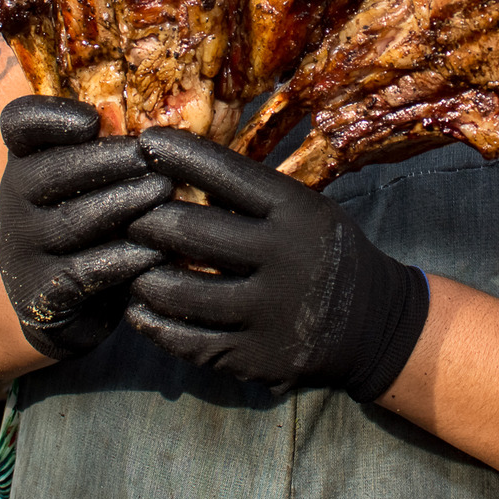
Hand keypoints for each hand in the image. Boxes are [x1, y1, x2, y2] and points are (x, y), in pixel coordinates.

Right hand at [0, 97, 173, 360]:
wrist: (58, 305)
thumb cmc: (92, 225)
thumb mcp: (87, 181)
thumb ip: (112, 146)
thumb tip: (181, 104)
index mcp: (25, 162)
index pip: (19, 124)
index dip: (48, 116)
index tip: (92, 119)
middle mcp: (14, 202)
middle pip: (46, 171)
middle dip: (103, 160)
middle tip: (150, 156)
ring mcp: (24, 250)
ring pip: (69, 222)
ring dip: (120, 204)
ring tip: (163, 191)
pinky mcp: (43, 295)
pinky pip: (84, 273)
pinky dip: (124, 259)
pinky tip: (158, 249)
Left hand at [126, 128, 429, 400]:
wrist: (373, 325)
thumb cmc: (324, 252)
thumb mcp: (306, 209)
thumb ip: (253, 194)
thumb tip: (181, 160)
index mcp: (297, 213)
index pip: (228, 175)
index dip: (181, 155)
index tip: (146, 142)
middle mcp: (285, 260)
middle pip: (192, 234)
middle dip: (146, 220)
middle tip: (125, 215)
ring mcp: (270, 313)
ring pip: (181, 293)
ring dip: (141, 275)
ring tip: (126, 262)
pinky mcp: (256, 357)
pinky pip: (188, 341)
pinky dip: (154, 323)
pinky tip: (138, 308)